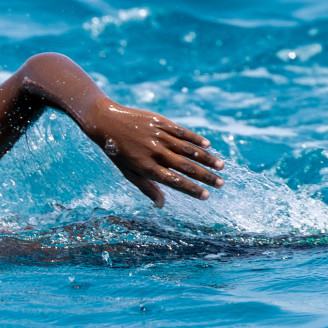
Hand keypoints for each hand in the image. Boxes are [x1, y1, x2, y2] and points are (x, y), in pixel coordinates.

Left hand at [83, 97, 223, 206]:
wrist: (106, 122)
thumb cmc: (118, 152)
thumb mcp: (128, 172)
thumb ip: (147, 187)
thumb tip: (161, 205)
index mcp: (147, 167)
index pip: (174, 181)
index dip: (191, 189)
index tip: (206, 196)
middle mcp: (155, 152)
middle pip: (185, 167)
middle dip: (205, 176)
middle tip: (221, 184)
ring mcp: (159, 136)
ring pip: (188, 149)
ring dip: (206, 158)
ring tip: (221, 166)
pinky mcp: (161, 123)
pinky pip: (182, 132)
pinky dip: (196, 139)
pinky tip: (208, 146)